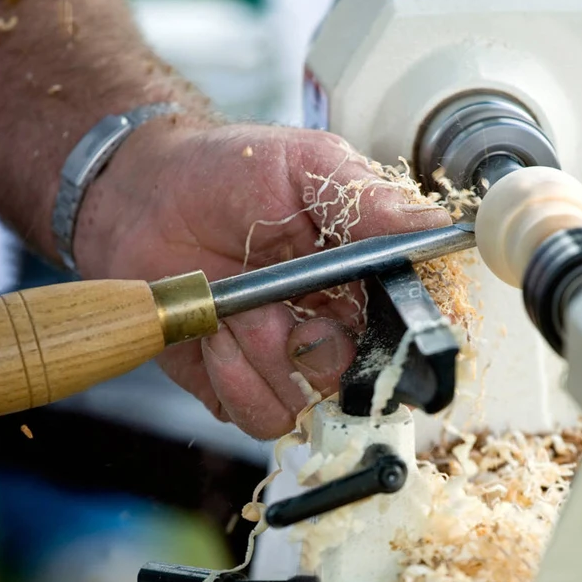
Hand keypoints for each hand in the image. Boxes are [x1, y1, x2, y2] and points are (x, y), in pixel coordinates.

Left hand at [74, 118, 450, 438]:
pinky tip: (216, 333)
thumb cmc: (227, 172)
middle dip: (325, 347)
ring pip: (310, 402)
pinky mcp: (242, 389)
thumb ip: (367, 199)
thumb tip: (437, 226)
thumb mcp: (304, 165)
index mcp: (364, 277)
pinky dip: (235, 379)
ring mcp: (288, 362)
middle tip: (289, 308)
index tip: (376, 315)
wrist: (144, 197)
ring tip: (235, 307)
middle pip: (367, 377)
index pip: (412, 325)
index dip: (408, 334)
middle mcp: (336, 325)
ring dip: (267, 357)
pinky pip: (260, 416)